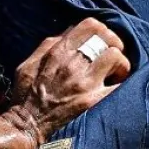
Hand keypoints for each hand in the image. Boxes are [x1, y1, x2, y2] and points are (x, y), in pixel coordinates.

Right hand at [3, 17, 130, 144]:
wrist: (28, 123)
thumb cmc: (26, 93)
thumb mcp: (30, 62)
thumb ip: (49, 44)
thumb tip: (68, 32)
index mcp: (58, 51)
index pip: (90, 25)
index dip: (101, 29)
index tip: (101, 40)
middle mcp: (73, 63)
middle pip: (107, 37)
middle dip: (114, 43)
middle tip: (112, 54)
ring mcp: (85, 82)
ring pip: (116, 57)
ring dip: (119, 63)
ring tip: (115, 73)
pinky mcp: (94, 101)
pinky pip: (119, 86)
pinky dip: (122, 84)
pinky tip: (117, 88)